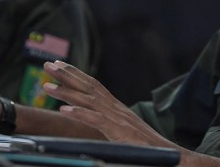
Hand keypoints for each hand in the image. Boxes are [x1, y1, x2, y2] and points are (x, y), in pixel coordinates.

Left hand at [42, 60, 175, 147]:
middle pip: (89, 87)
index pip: (94, 85)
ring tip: (47, 86)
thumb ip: (110, 123)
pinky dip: (79, 114)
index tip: (60, 65)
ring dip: (66, 92)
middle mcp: (116, 108)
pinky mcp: (119, 132)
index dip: (76, 74)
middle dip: (67, 74)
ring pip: (88, 100)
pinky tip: (64, 110)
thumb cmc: (147, 147)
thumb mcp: (124, 132)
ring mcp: (118, 119)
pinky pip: (96, 120)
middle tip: (48, 65)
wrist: (172, 155)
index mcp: (116, 107)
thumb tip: (95, 118)